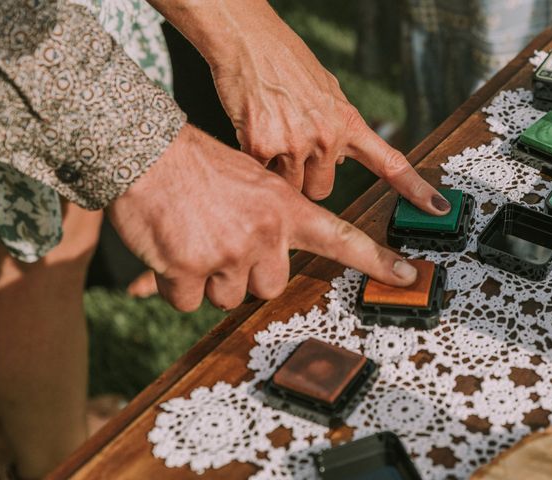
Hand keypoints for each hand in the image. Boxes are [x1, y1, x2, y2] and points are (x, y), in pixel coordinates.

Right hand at [108, 125, 418, 310]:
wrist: (144, 153)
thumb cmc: (195, 163)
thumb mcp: (249, 178)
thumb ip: (268, 217)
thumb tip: (269, 257)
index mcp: (283, 208)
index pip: (340, 239)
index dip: (376, 261)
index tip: (408, 277)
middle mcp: (263, 234)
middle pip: (270, 285)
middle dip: (247, 274)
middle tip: (221, 243)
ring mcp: (228, 253)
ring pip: (227, 297)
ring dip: (209, 279)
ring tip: (191, 239)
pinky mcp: (190, 270)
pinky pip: (187, 301)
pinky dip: (174, 285)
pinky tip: (168, 250)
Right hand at [148, 0, 450, 212]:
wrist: (247, 41)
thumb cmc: (284, 63)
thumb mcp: (326, 93)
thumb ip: (337, 128)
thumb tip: (340, 158)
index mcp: (347, 123)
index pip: (388, 162)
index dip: (414, 189)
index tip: (436, 208)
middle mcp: (327, 136)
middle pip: (322, 191)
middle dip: (306, 179)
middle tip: (291, 148)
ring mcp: (296, 141)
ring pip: (290, 189)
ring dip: (278, 173)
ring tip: (270, 135)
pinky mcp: (262, 145)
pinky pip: (260, 175)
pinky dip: (253, 162)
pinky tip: (252, 131)